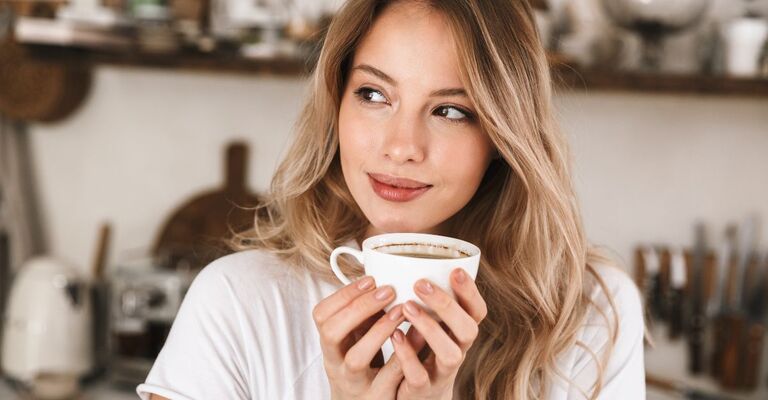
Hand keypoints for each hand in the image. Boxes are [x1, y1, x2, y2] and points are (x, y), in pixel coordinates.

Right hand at [313, 276, 405, 399]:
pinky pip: (388, 378)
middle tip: (387, 291)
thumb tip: (381, 280)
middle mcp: (336, 364)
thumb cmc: (362, 367)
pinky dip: (402, 356)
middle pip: (332, 334)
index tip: (370, 280)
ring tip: (401, 311)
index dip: (343, 295)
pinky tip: (417, 338)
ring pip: (357, 358)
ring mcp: (355, 383)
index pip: (321, 315)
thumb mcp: (353, 341)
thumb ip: (362, 316)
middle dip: (359, 308)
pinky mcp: (377, 397)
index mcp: (330, 345)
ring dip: (379, 331)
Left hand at [391, 268, 487, 399]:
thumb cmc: (421, 349)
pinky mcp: (422, 389)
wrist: (418, 394)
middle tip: (422, 284)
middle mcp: (457, 350)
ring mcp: (442, 372)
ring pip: (450, 354)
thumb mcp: (430, 323)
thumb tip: (405, 262)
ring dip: (430, 328)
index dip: (471, 292)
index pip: (477, 311)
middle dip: (447, 305)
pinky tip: (395, 336)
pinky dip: (408, 355)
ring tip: (406, 307)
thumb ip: (425, 300)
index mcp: (460, 331)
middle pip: (468, 330)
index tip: (455, 270)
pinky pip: (419, 376)